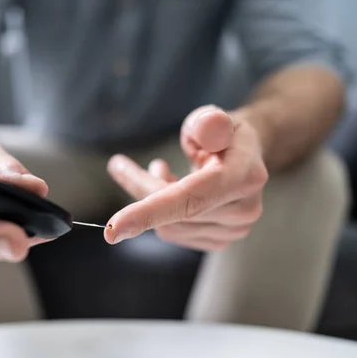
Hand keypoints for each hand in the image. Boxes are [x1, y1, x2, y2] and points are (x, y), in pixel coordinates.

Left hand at [105, 105, 267, 250]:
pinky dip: (160, 214)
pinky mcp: (220, 241)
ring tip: (161, 170)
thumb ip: (209, 121)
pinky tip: (169, 191)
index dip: (149, 213)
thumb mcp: (214, 116)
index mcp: (243, 177)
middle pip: (172, 212)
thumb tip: (207, 129)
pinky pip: (173, 233)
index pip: (190, 200)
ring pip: (168, 227)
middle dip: (140, 188)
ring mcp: (234, 230)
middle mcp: (243, 210)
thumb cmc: (221, 132)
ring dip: (150, 200)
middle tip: (119, 164)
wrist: (245, 154)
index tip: (111, 230)